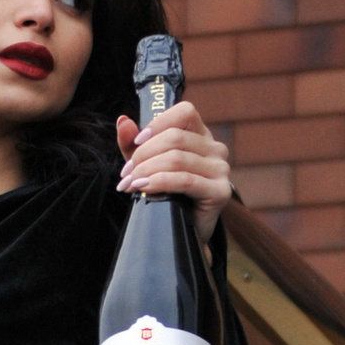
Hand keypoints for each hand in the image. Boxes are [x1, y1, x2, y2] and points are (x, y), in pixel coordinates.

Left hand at [116, 104, 231, 246]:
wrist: (180, 232)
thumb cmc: (165, 194)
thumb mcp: (145, 164)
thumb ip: (133, 143)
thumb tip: (123, 121)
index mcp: (201, 135)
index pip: (185, 112)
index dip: (158, 124)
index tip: (136, 143)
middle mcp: (215, 149)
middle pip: (175, 138)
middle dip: (144, 155)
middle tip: (127, 174)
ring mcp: (221, 170)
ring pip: (177, 158)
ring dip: (147, 170)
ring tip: (130, 184)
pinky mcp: (220, 191)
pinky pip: (185, 180)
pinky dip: (160, 182)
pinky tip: (144, 189)